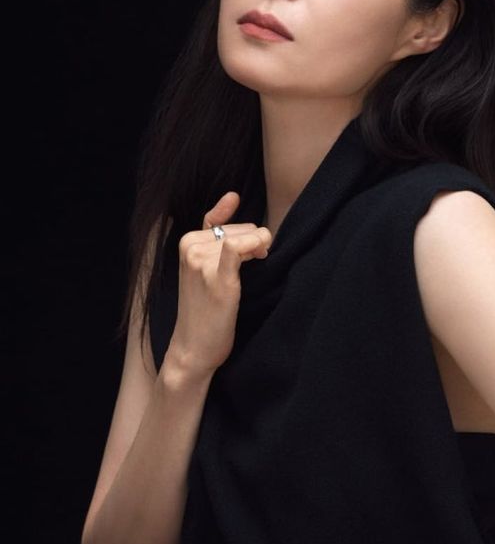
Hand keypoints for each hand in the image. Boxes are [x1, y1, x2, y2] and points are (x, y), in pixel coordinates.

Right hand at [168, 191, 271, 379]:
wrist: (193, 348)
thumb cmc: (203, 308)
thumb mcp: (203, 265)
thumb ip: (214, 231)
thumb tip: (233, 194)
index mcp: (186, 241)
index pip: (223, 220)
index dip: (243, 233)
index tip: (248, 250)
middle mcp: (190, 247)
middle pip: (238, 228)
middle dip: (252, 241)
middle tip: (256, 261)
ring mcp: (200, 261)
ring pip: (243, 236)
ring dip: (258, 247)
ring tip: (258, 263)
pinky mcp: (216, 277)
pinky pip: (238, 247)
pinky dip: (254, 246)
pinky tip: (259, 256)